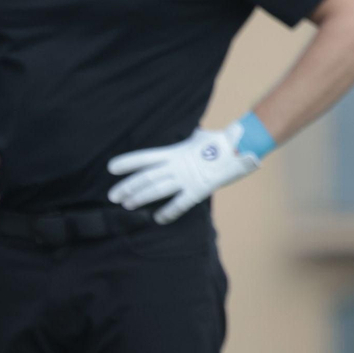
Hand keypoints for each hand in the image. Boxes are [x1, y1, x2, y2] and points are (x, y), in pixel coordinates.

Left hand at [106, 122, 260, 223]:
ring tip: (127, 205)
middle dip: (129, 186)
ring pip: (158, 190)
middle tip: (112, 196)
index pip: (147, 157)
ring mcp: (187, 178)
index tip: (111, 167)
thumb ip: (193, 138)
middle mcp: (178, 165)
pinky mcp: (199, 189)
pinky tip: (158, 219)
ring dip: (141, 198)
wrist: (242, 148)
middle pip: (147, 177)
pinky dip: (169, 212)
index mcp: (177, 152)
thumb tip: (193, 134)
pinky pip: (181, 203)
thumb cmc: (223, 141)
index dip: (129, 162)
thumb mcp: (202, 137)